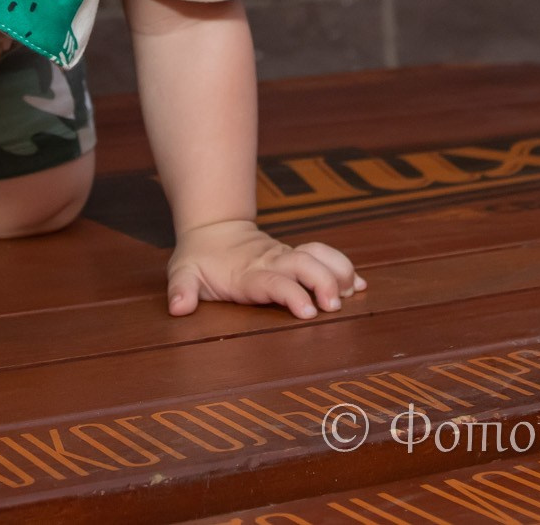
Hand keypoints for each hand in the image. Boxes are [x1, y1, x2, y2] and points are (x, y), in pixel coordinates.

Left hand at [166, 219, 367, 319]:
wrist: (213, 228)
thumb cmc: (199, 258)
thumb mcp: (183, 273)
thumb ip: (181, 290)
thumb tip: (179, 308)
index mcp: (247, 273)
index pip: (273, 281)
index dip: (292, 294)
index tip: (309, 311)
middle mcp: (272, 262)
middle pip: (304, 265)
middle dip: (324, 282)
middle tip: (336, 306)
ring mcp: (286, 257)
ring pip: (319, 256)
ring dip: (339, 272)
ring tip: (353, 292)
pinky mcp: (296, 256)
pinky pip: (324, 256)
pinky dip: (343, 268)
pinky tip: (360, 285)